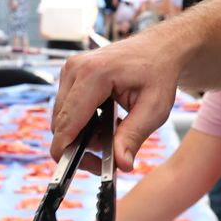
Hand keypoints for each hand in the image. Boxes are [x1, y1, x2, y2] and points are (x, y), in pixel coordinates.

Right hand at [50, 32, 183, 171]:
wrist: (159, 49)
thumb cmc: (158, 75)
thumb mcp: (154, 109)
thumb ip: (134, 136)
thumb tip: (121, 164)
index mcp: (94, 74)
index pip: (68, 121)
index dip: (65, 150)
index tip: (69, 172)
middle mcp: (75, 68)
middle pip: (61, 123)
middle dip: (77, 146)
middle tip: (105, 161)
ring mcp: (70, 70)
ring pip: (61, 118)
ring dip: (79, 135)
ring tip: (110, 139)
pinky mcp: (70, 74)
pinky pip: (65, 108)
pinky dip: (80, 123)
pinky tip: (103, 124)